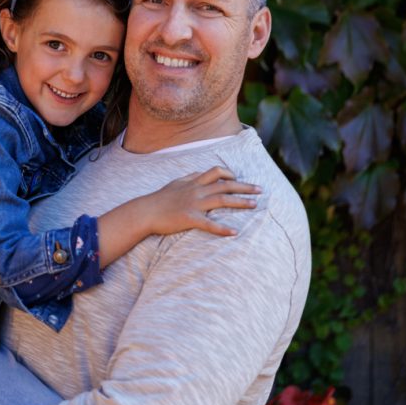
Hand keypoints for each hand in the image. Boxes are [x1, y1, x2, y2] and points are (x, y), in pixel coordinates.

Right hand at [138, 165, 260, 236]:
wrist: (145, 211)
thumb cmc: (160, 198)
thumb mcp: (176, 183)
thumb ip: (190, 178)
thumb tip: (201, 174)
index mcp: (193, 182)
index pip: (216, 172)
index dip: (231, 174)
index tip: (240, 179)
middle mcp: (196, 190)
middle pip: (225, 184)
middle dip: (244, 186)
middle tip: (260, 190)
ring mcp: (194, 204)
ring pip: (222, 200)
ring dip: (240, 202)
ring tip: (254, 205)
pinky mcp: (189, 219)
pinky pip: (209, 224)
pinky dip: (223, 229)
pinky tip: (234, 232)